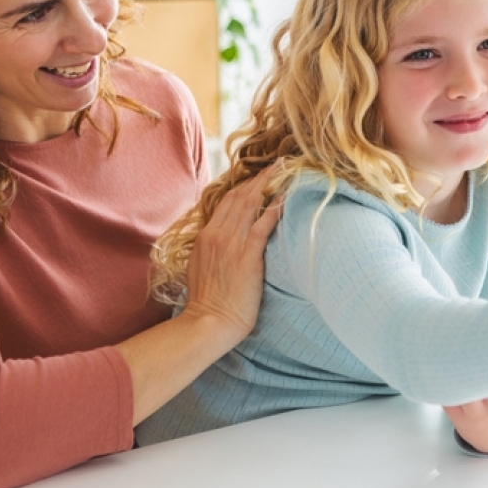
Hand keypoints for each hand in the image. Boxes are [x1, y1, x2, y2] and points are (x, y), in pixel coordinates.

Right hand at [179, 164, 283, 342]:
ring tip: (283, 170)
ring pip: (250, 204)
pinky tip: (286, 196)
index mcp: (205, 236)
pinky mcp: (247, 256)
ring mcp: (231, 244)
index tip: (257, 176)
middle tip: (276, 164)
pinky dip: (275, 207)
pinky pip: (262, 224)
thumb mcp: (200, 268)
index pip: (225, 202)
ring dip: (268, 184)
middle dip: (258, 178)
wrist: (207, 322)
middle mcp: (216, 234)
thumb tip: (220, 244)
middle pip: (239, 197)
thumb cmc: (207, 302)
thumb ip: (210, 251)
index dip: (243, 186)